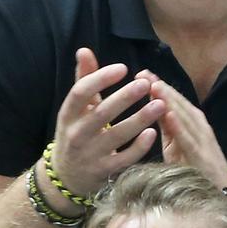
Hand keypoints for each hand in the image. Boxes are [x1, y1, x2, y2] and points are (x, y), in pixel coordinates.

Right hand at [49, 48, 165, 195]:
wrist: (66, 177)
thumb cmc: (78, 132)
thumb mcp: (76, 109)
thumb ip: (83, 80)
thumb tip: (84, 50)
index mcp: (68, 114)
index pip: (80, 93)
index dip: (100, 79)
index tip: (123, 68)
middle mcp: (76, 135)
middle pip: (101, 114)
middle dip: (124, 98)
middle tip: (146, 84)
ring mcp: (90, 155)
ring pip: (116, 136)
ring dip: (139, 119)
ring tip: (160, 104)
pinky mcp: (104, 172)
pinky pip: (124, 159)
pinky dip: (139, 147)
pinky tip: (154, 132)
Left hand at [147, 78, 226, 195]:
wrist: (224, 192)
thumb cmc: (198, 170)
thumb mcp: (177, 146)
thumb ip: (168, 129)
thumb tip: (152, 109)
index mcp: (193, 123)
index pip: (174, 101)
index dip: (159, 87)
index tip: (142, 74)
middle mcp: (199, 126)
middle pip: (179, 103)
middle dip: (161, 88)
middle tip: (143, 73)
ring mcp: (203, 139)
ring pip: (184, 116)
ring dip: (169, 100)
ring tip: (154, 86)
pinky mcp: (202, 155)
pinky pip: (188, 139)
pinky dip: (179, 125)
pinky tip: (168, 115)